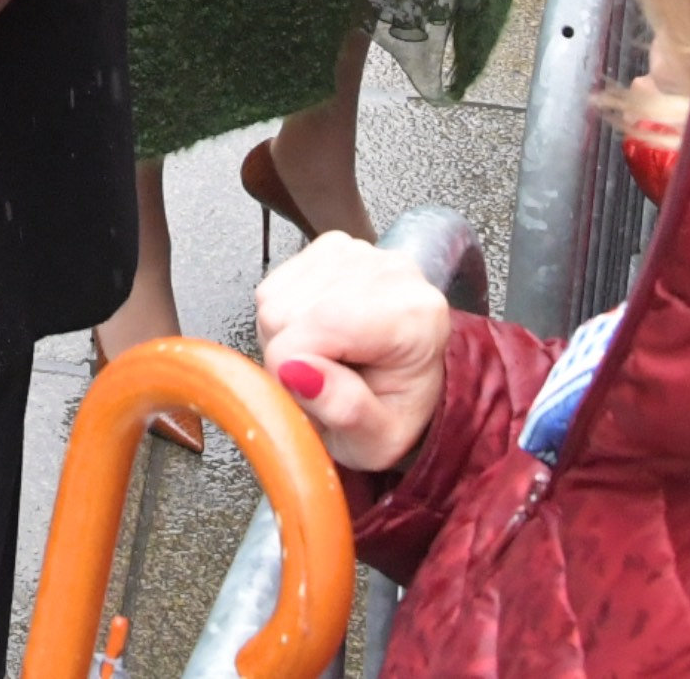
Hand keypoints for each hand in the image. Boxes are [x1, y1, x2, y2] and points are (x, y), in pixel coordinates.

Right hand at [254, 231, 452, 476]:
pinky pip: (273, 286)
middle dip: (289, 356)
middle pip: (290, 310)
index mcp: (416, 318)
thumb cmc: (394, 415)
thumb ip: (345, 410)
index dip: (293, 364)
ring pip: (274, 297)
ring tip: (321, 361)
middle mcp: (394, 274)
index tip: (303, 394)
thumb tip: (297, 371)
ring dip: (283, 338)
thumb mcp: (377, 440)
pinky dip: (281, 319)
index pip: (325, 321)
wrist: (405, 390)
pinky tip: (314, 336)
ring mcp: (362, 254)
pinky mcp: (333, 249)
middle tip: (320, 382)